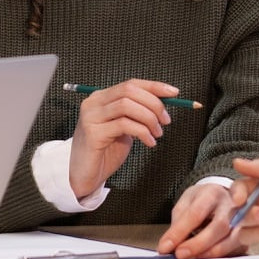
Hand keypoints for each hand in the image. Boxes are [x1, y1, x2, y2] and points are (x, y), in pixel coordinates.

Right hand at [69, 79, 179, 196]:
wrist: (84, 175)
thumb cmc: (104, 152)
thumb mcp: (124, 128)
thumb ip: (137, 114)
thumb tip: (163, 105)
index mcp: (101, 98)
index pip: (131, 83)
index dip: (154, 86)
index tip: (174, 93)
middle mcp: (94, 103)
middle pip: (129, 90)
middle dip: (154, 103)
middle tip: (166, 120)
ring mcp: (91, 117)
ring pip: (127, 105)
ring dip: (149, 118)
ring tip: (157, 133)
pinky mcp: (93, 133)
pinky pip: (124, 125)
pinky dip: (142, 132)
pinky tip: (149, 142)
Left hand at [157, 181, 248, 258]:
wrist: (223, 195)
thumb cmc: (204, 199)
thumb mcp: (186, 202)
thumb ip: (178, 222)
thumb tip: (167, 246)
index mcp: (212, 193)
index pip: (196, 213)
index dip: (180, 231)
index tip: (166, 246)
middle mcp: (231, 205)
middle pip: (219, 226)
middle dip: (198, 244)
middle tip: (180, 254)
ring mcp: (243, 220)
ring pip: (231, 239)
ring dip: (210, 252)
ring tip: (193, 258)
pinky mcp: (247, 234)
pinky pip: (236, 248)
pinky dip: (220, 256)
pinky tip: (207, 257)